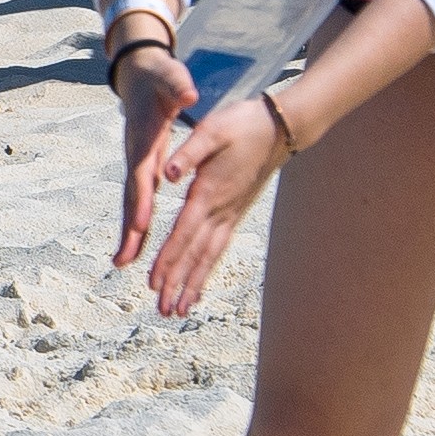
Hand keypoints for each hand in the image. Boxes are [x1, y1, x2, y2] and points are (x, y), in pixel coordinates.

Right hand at [106, 38, 193, 269]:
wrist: (139, 74)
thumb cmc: (159, 77)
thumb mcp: (171, 76)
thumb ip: (179, 86)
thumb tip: (190, 94)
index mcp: (145, 139)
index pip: (142, 174)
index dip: (143, 199)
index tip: (143, 223)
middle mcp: (136, 156)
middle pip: (131, 197)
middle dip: (128, 229)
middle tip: (123, 260)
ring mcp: (137, 164)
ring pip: (132, 203)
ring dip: (129, 233)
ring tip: (123, 262)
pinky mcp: (142, 168)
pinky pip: (139, 200)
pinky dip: (137, 223)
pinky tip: (137, 243)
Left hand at [135, 84, 288, 321]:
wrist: (280, 127)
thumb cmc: (243, 124)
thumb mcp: (212, 130)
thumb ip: (189, 152)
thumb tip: (168, 172)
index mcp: (208, 193)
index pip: (183, 233)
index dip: (168, 259)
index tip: (154, 282)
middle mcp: (220, 210)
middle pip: (195, 255)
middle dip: (177, 283)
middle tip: (163, 311)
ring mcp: (230, 214)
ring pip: (208, 257)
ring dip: (192, 284)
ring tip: (178, 310)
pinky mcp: (235, 213)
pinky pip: (218, 248)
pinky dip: (206, 268)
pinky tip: (198, 283)